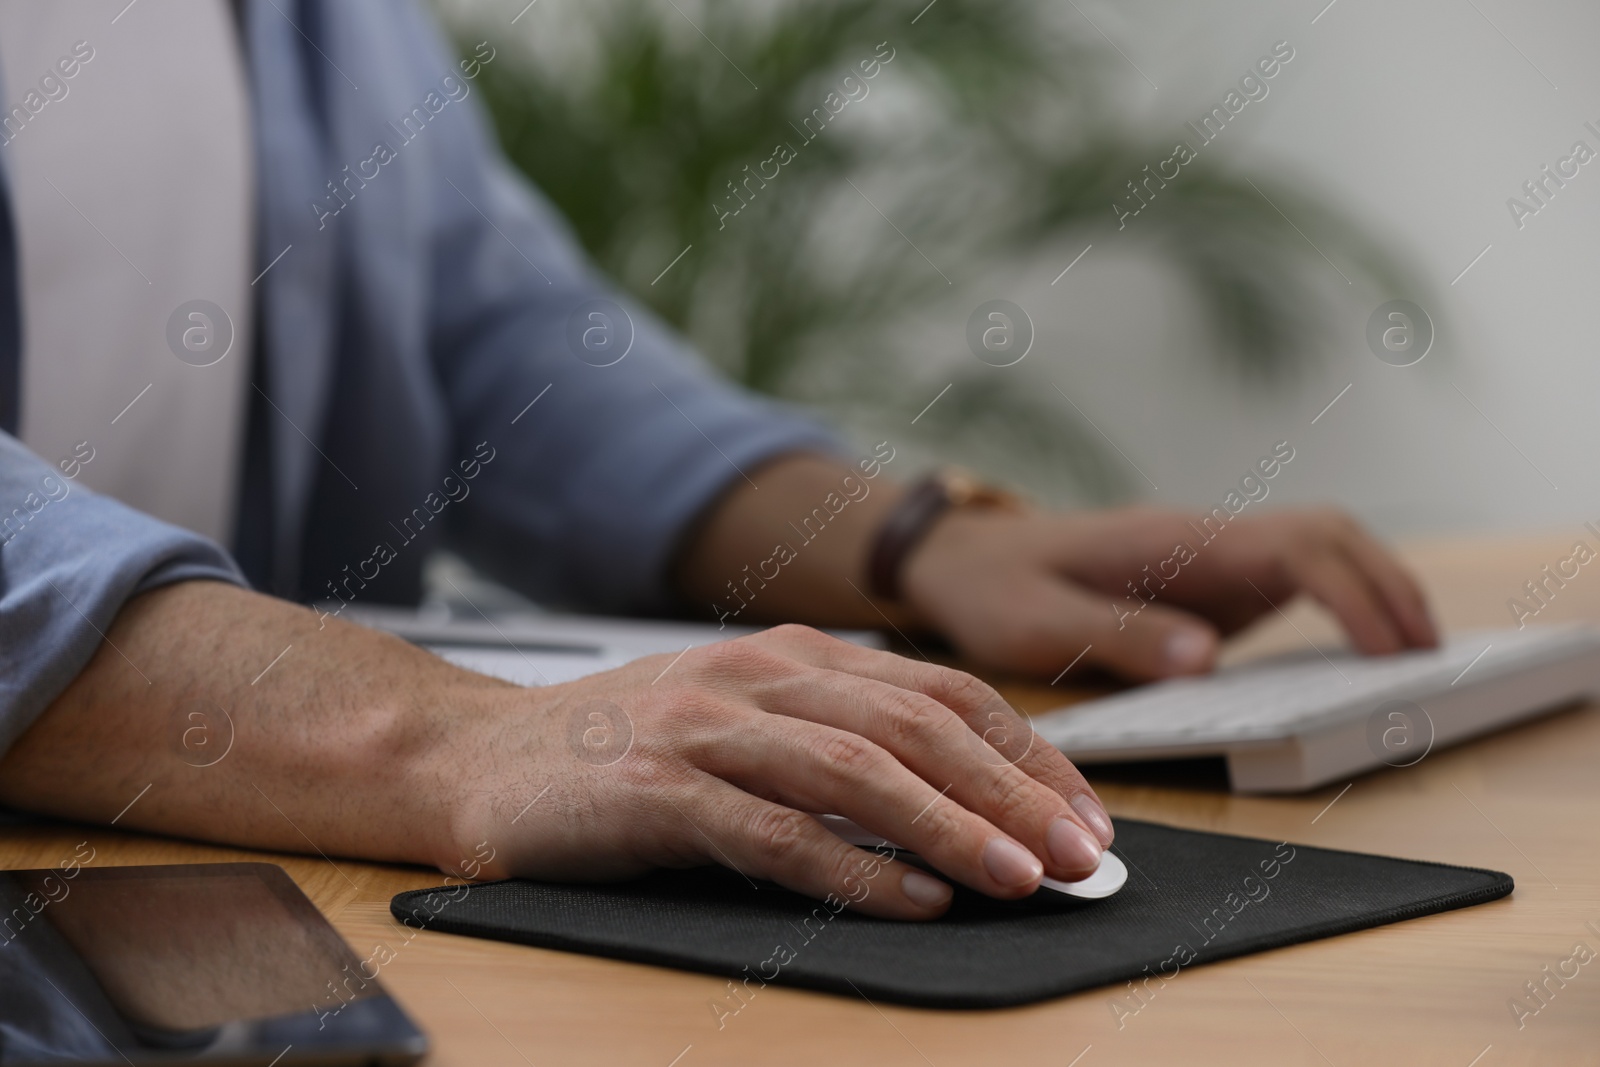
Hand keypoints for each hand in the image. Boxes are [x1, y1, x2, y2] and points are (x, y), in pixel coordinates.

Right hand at [445, 624, 1113, 919]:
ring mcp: (706, 727)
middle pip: (917, 726)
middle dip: (1014, 790)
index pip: (942, 694)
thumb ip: (839, 747)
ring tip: (1020, 876)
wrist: (473, 756)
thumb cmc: (621, 752)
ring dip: (950, 826)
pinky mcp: (656, 789)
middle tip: (1084, 853)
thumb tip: (964, 813)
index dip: (1027, 753)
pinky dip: (851, 867)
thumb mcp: (744, 725)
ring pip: (856, 770)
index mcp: (795, 657)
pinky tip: (910, 899)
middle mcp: (760, 677)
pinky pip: (773, 831)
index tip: (1087, 815)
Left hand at [900, 506, 1437, 679]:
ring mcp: (1208, 555)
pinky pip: (1292, 576)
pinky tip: (1358, 648)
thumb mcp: (1036, 623)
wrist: (961, 557)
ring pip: (1319, 546)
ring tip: (1413, 654)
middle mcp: (1202, 539)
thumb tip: (1209, 658)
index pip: (1292, 547)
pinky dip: (1341, 601)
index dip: (1351, 594)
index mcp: (1170, 543)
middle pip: (1326, 533)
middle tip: (1425, 656)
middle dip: (1387, 584)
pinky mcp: (1205, 580)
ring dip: (1374, 586)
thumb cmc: (993, 589)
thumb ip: (1118, 637)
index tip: (1385, 649)